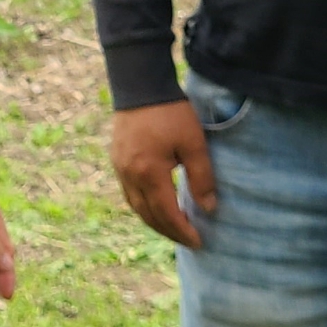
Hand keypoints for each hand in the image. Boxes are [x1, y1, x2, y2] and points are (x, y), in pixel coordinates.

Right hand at [111, 99, 215, 248]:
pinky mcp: (116, 158)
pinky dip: (143, 206)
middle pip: (148, 215)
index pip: (167, 214)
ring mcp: (119, 166)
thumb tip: (209, 209)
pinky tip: (155, 205)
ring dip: (154, 221)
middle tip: (188, 240)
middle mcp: (130, 174)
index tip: (200, 242)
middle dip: (169, 232)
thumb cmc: (171, 113)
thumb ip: (202, 178)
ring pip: (135, 206)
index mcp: (149, 173)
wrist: (140, 84)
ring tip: (173, 228)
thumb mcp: (194, 143)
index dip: (183, 231)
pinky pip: (128, 192)